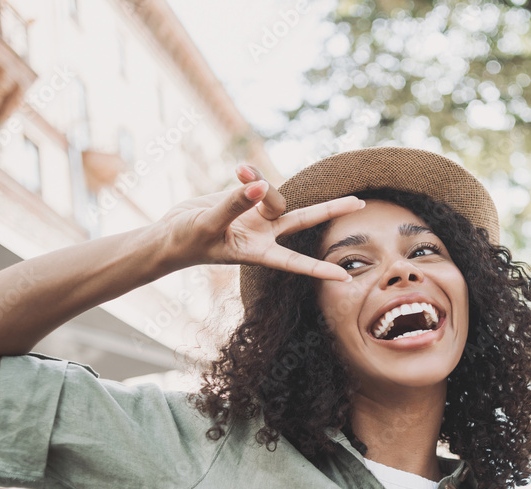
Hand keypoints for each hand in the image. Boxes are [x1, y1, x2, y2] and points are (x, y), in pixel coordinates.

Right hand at [159, 164, 363, 278]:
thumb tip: (263, 185)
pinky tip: (239, 168)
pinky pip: (258, 181)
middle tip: (361, 203)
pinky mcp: (248, 200)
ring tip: (239, 171)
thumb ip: (236, 205)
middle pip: (304, 219)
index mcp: (258, 251)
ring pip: (274, 193)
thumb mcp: (209, 224)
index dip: (318, 270)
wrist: (169, 234)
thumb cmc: (186, 240)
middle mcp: (264, 235)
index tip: (343, 278)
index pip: (294, 262)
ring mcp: (258, 217)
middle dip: (331, 209)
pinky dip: (251, 173)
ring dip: (261, 180)